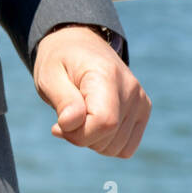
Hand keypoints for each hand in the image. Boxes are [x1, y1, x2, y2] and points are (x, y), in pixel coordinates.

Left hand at [33, 25, 151, 156]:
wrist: (79, 44)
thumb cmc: (60, 61)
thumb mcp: (49, 75)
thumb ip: (63, 100)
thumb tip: (71, 123)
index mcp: (107, 75)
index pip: (104, 123)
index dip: (78, 134)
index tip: (58, 125)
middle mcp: (131, 88)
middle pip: (109, 139)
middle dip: (81, 137)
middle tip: (65, 117)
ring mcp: (140, 100)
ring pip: (118, 148)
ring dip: (93, 141)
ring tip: (80, 117)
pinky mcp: (143, 110)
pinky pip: (126, 148)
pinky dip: (107, 144)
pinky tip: (93, 125)